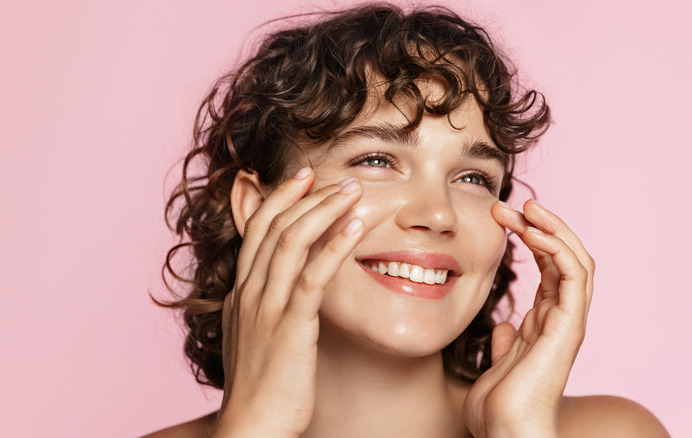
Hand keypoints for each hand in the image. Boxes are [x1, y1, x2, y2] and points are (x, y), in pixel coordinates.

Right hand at [212, 169, 364, 437]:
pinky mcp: (290, 327)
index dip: (280, 198)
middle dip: (305, 195)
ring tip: (352, 191)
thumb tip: (280, 287)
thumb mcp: (254, 337)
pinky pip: (312, 276)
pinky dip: (334, 246)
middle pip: (273, 225)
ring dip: (323, 209)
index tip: (304, 178)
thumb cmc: (260, 387)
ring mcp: (267, 307)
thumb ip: (264, 306)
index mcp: (241, 292)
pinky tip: (355, 228)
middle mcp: (249, 292)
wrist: (251, 427)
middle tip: (335, 176)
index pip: (257, 229)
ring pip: (291, 241)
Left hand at [463, 199, 594, 437]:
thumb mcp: (498, 364)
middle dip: (541, 226)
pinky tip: (534, 233)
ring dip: (552, 229)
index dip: (532, 238)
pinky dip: (558, 249)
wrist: (505, 433)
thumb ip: (507, 343)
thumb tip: (505, 325)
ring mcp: (568, 322)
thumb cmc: (500, 406)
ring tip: (527, 208)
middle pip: (564, 258)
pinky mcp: (569, 327)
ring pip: (576, 260)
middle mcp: (561, 319)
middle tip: (513, 205)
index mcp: (546, 323)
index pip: (550, 267)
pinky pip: (573, 277)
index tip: (505, 217)